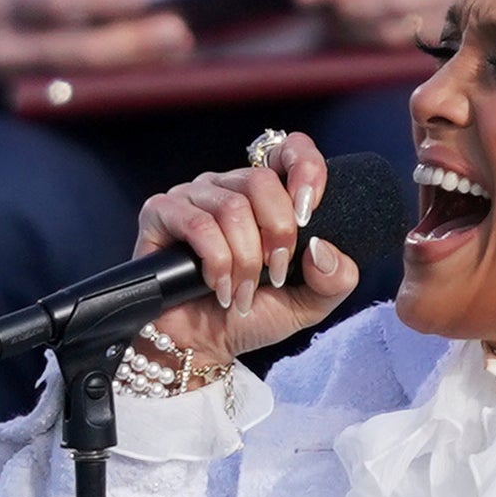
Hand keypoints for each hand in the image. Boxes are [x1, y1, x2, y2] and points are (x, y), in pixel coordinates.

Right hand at [132, 137, 355, 358]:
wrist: (203, 345)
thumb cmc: (250, 316)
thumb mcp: (309, 302)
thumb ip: (335, 279)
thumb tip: (321, 246)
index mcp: (264, 196)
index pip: (287, 150)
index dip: (304, 169)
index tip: (310, 214)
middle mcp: (227, 188)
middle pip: (261, 181)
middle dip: (278, 234)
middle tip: (274, 273)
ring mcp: (192, 197)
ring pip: (232, 207)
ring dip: (245, 259)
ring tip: (243, 292)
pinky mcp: (160, 213)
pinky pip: (197, 224)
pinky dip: (217, 262)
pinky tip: (219, 287)